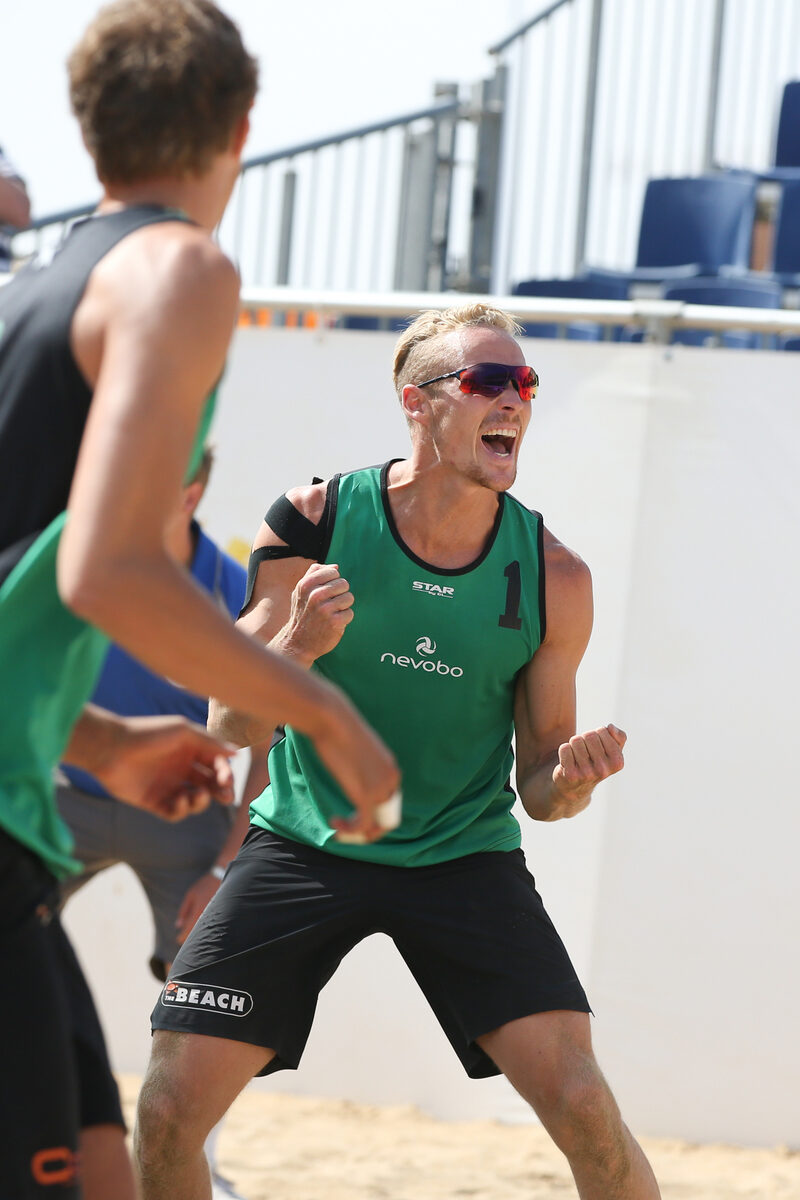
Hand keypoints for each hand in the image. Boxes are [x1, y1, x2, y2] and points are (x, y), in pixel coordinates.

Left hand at [92, 715, 234, 820]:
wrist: (110, 748)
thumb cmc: (148, 734)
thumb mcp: (183, 731)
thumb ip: (210, 743)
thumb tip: (237, 753)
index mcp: (190, 750)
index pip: (216, 765)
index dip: (225, 773)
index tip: (226, 779)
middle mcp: (181, 768)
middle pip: (209, 785)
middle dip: (220, 792)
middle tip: (225, 797)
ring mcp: (168, 786)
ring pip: (194, 801)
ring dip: (201, 802)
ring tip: (196, 795)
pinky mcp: (153, 802)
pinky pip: (174, 812)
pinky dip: (181, 810)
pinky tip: (178, 800)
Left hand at [175, 872, 220, 943]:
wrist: (222, 878)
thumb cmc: (205, 886)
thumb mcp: (191, 895)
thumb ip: (184, 911)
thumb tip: (178, 925)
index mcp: (198, 913)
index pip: (188, 932)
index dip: (182, 937)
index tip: (178, 939)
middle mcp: (207, 918)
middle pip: (196, 934)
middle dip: (189, 937)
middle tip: (183, 938)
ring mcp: (215, 918)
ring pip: (204, 931)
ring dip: (197, 932)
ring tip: (192, 932)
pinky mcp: (221, 916)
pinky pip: (210, 926)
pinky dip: (204, 927)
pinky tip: (202, 926)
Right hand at [277, 563, 354, 665]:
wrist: (298, 643)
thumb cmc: (302, 614)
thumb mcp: (300, 592)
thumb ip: (314, 574)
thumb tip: (335, 567)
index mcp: (306, 584)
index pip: (333, 572)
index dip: (333, 582)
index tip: (325, 592)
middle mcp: (315, 595)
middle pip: (344, 584)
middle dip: (340, 594)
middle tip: (329, 605)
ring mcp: (325, 609)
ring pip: (349, 597)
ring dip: (343, 607)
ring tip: (331, 614)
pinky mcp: (335, 622)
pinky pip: (350, 613)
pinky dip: (344, 619)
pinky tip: (333, 623)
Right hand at [307, 690, 400, 843]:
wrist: (332, 719)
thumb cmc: (336, 727)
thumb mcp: (353, 745)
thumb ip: (358, 760)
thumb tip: (345, 761)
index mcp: (390, 768)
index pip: (390, 801)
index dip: (374, 814)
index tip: (352, 814)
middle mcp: (391, 779)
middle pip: (388, 817)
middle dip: (368, 828)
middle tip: (346, 827)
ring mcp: (381, 788)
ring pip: (377, 825)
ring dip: (357, 833)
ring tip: (338, 828)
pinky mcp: (366, 795)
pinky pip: (364, 826)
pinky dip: (349, 831)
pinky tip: (334, 823)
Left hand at [552, 723, 625, 815]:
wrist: (575, 788)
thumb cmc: (596, 763)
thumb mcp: (613, 752)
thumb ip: (620, 737)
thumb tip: (610, 727)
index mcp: (617, 762)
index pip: (602, 731)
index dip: (596, 734)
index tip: (596, 746)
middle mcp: (603, 770)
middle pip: (588, 735)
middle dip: (584, 739)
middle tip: (585, 752)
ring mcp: (587, 773)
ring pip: (576, 740)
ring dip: (573, 745)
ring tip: (576, 757)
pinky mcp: (571, 775)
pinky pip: (565, 748)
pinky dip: (564, 751)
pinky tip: (568, 761)